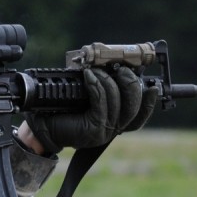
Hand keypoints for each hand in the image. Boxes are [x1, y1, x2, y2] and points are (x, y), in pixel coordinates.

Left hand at [26, 66, 159, 152]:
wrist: (43, 124)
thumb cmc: (64, 109)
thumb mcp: (89, 96)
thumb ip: (105, 87)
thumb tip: (115, 65)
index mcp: (116, 122)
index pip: (140, 115)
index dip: (149, 101)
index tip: (153, 85)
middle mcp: (114, 129)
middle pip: (134, 106)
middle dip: (130, 83)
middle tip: (121, 69)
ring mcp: (105, 131)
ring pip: (118, 102)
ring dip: (108, 81)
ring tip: (96, 70)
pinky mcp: (94, 128)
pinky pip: (102, 103)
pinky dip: (97, 86)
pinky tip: (90, 76)